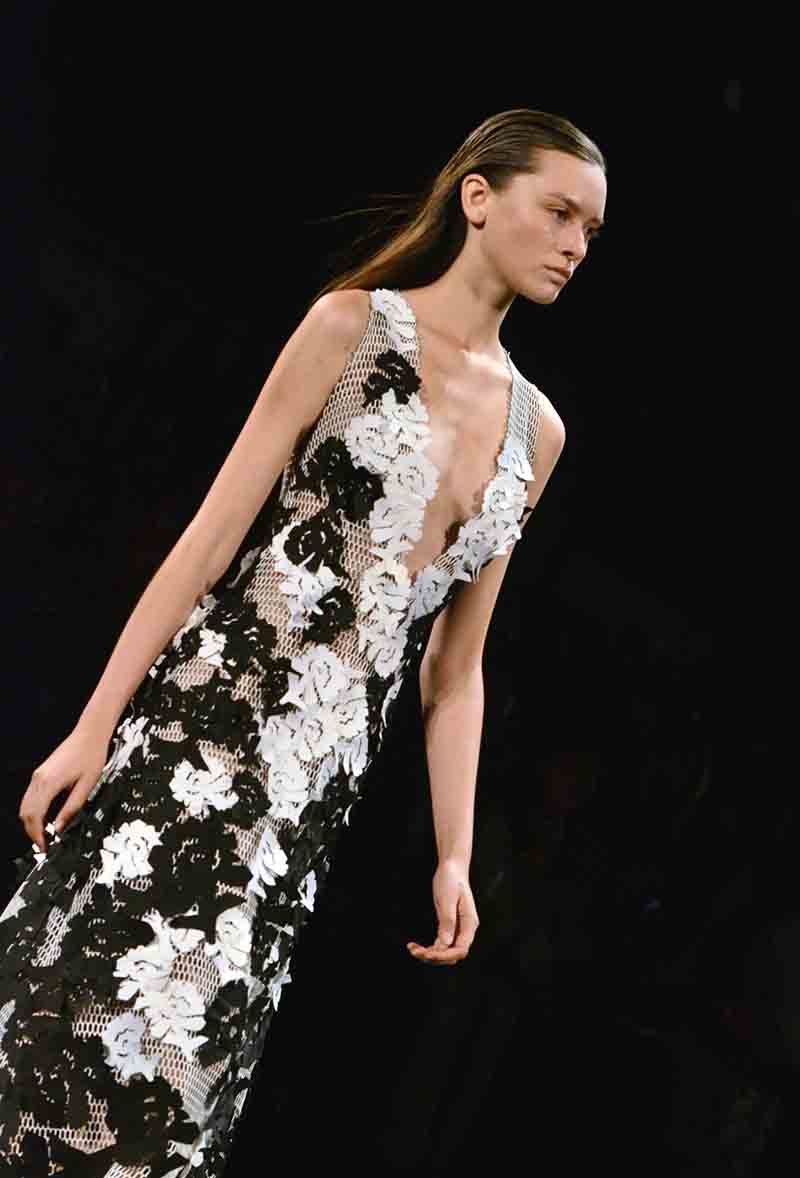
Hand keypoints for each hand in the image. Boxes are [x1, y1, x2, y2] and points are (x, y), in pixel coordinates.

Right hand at [18, 722, 110, 853]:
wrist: (90, 734)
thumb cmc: (91, 755)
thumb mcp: (87, 786)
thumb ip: (71, 808)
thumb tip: (60, 827)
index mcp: (49, 782)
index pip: (35, 816)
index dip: (37, 835)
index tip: (43, 847)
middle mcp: (39, 778)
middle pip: (25, 812)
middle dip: (31, 832)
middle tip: (43, 846)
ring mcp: (38, 775)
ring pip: (25, 805)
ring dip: (30, 822)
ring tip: (43, 835)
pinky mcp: (41, 773)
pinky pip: (30, 797)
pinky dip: (33, 811)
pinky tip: (43, 819)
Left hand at [406, 858, 478, 964]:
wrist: (452, 867)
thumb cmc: (451, 880)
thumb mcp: (448, 899)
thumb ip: (448, 922)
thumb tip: (444, 944)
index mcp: (470, 924)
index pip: (460, 949)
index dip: (445, 956)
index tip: (428, 954)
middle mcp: (465, 929)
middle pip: (453, 954)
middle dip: (435, 957)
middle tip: (416, 952)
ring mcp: (458, 929)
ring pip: (445, 951)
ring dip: (430, 954)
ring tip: (412, 949)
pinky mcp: (448, 926)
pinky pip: (440, 943)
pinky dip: (429, 947)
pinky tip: (414, 946)